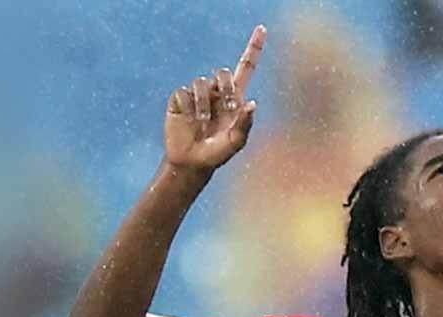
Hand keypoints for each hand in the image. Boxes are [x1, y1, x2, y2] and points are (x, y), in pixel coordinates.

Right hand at [164, 25, 266, 171]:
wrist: (191, 162)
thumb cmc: (217, 154)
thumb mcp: (235, 143)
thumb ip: (245, 124)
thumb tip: (252, 103)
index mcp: (235, 98)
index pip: (246, 67)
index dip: (254, 48)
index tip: (262, 29)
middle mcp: (217, 92)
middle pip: (223, 72)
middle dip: (226, 89)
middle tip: (228, 108)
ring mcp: (198, 94)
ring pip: (201, 82)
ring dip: (204, 104)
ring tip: (203, 123)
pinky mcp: (180, 99)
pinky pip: (183, 92)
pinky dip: (188, 107)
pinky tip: (188, 120)